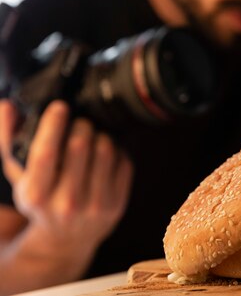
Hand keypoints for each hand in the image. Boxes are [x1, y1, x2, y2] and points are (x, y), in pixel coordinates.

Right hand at [0, 99, 132, 267]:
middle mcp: (66, 204)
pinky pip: (123, 162)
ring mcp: (95, 206)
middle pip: (80, 145)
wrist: (64, 240)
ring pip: (105, 150)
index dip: (53, 124)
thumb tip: (7, 106)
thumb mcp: (19, 175)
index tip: (60, 106)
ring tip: (93, 135)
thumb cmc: (40, 199)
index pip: (46, 153)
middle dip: (81, 124)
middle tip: (80, 121)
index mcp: (36, 195)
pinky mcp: (117, 204)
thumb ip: (9, 139)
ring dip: (101, 134)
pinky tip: (105, 151)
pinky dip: (117, 149)